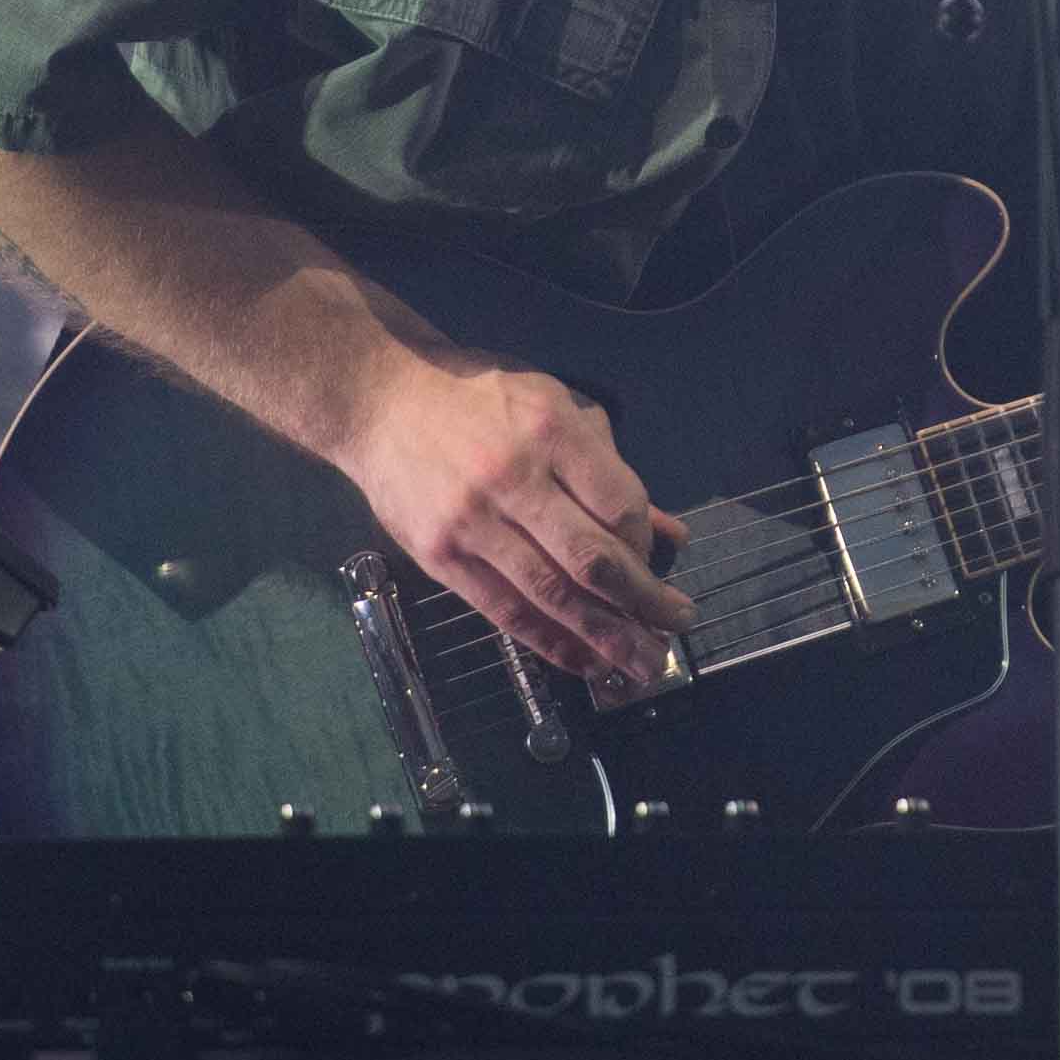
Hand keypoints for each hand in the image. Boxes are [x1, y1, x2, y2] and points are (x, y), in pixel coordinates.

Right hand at [341, 350, 695, 690]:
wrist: (381, 399)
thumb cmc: (479, 397)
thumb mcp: (554, 405)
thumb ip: (609, 468)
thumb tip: (668, 533)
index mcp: (550, 431)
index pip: (619, 505)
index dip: (645, 545)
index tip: (655, 562)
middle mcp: (513, 478)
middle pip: (592, 558)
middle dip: (644, 602)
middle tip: (678, 626)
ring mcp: (473, 522)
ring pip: (551, 594)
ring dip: (605, 636)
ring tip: (643, 662)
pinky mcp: (439, 555)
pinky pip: (504, 610)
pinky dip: (549, 642)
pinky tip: (583, 661)